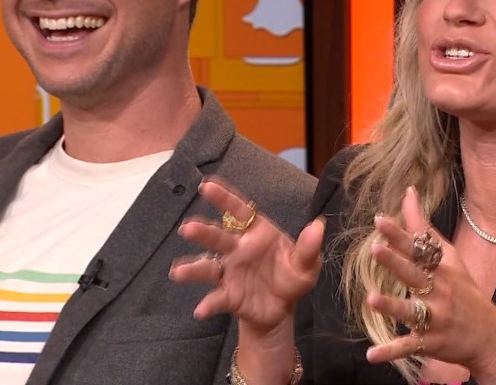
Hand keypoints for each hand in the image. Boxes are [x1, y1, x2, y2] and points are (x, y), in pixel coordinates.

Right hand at [168, 177, 323, 334]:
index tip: (207, 186)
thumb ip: (309, 247)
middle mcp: (237, 249)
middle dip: (202, 232)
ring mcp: (229, 271)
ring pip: (208, 266)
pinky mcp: (228, 295)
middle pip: (217, 236)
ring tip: (178, 272)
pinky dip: (208, 304)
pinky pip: (216, 298)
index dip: (223, 197)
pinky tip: (201, 310)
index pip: (238, 211)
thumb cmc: (291, 277)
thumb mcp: (306, 264)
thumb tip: (318, 226)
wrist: (282, 308)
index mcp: (256, 232)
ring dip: (193, 267)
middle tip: (187, 228)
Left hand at [364, 187, 495, 381]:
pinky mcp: (430, 342)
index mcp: (441, 268)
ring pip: (411, 312)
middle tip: (375, 250)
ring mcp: (435, 318)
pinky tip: (371, 355)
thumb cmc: (464, 290)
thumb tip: (408, 192)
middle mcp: (439, 291)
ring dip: (392, 306)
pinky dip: (390, 352)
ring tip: (371, 299)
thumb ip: (423, 227)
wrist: (490, 335)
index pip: (419, 248)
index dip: (399, 234)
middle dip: (396, 263)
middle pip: (415, 274)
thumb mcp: (449, 258)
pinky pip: (408, 347)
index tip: (379, 220)